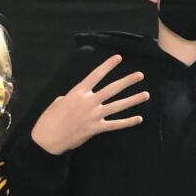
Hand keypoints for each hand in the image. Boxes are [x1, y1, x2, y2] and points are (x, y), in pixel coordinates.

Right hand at [31, 54, 148, 154]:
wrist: (48, 138)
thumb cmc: (50, 118)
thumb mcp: (60, 101)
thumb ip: (75, 97)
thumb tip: (83, 97)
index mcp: (78, 92)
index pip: (96, 75)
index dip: (108, 65)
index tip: (118, 57)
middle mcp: (89, 102)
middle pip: (112, 89)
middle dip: (127, 81)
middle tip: (140, 75)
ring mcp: (94, 115)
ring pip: (118, 106)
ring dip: (133, 100)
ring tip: (146, 94)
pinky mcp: (96, 128)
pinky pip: (115, 125)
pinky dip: (127, 122)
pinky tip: (139, 119)